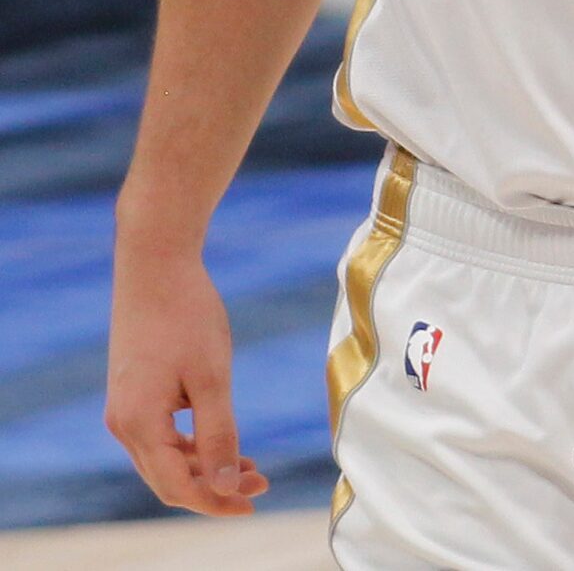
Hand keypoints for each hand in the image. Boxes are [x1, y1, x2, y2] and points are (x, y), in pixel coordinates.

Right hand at [106, 244, 268, 516]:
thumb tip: (228, 486)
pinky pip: (159, 436)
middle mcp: (122, 424)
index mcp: (139, 424)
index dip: (216, 501)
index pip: (177, 487)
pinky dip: (190, 445)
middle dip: (214, 486)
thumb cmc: (186, 314)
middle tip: (261, 481)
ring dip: (205, 466)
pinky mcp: (131, 392)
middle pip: (168, 479)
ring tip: (251, 465)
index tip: (254, 500)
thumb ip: (219, 435)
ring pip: (164, 459)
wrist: (155, 262)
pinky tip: (221, 440)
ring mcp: (123, 408)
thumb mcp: (211, 376)